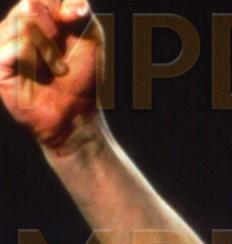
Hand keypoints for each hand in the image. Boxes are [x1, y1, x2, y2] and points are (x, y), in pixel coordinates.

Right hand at [0, 0, 102, 150]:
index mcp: (38, 17)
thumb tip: (71, 4)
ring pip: (23, 24)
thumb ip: (78, 10)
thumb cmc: (83, 76)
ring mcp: (4, 45)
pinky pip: (16, 46)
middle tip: (63, 48)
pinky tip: (42, 73)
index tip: (78, 17)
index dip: (62, 3)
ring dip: (49, 48)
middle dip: (54, 25)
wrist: (76, 113)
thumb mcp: (90, 37)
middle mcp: (16, 27)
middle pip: (29, 3)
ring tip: (58, 68)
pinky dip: (36, 58)